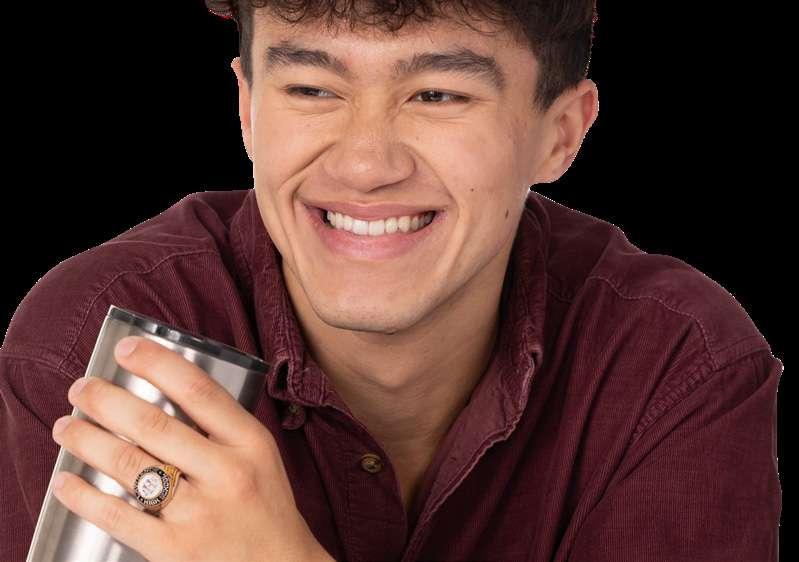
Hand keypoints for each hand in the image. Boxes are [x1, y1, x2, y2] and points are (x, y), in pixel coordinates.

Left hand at [51, 335, 332, 561]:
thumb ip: (225, 429)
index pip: (199, 390)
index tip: (127, 348)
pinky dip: (84, 497)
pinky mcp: (173, 551)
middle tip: (81, 388)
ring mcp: (199, 514)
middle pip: (153, 424)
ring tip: (66, 426)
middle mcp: (226, 473)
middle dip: (106, 400)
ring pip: (129, 464)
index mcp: (250, 443)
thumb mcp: (262, 459)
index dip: (157, 363)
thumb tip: (170, 390)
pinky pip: (118, 517)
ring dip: (87, 439)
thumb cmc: (266, 511)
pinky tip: (65, 482)